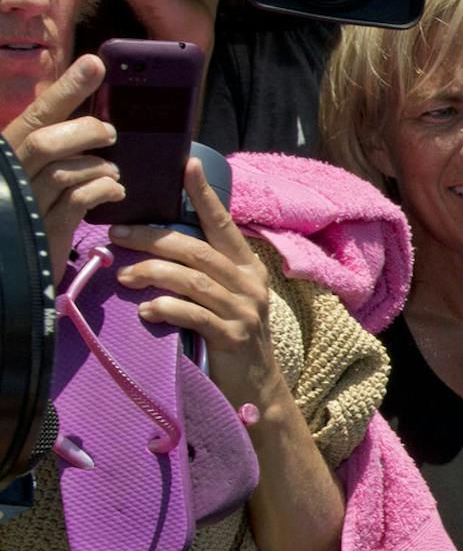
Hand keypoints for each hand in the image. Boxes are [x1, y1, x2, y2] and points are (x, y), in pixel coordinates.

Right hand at [1, 55, 121, 256]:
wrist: (16, 263)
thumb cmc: (36, 207)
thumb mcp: (44, 171)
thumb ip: (61, 146)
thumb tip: (100, 121)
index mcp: (12, 150)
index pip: (39, 112)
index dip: (67, 87)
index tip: (96, 63)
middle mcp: (14, 171)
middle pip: (46, 138)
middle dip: (85, 131)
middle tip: (111, 133)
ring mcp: (27, 200)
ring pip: (63, 170)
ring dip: (98, 166)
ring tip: (113, 172)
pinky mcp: (46, 228)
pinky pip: (77, 200)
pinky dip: (101, 191)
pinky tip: (115, 191)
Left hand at [110, 158, 290, 409]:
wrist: (256, 387)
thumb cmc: (230, 335)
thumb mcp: (224, 296)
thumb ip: (203, 270)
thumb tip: (156, 240)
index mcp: (247, 267)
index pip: (222, 224)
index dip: (204, 194)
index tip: (186, 164)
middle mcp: (250, 284)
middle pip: (196, 249)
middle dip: (152, 238)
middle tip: (116, 234)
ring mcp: (245, 311)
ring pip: (192, 279)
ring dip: (152, 273)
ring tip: (124, 276)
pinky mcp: (234, 337)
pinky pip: (194, 314)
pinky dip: (166, 308)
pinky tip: (147, 310)